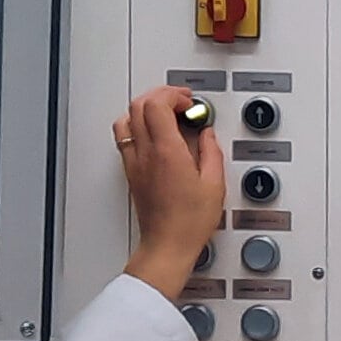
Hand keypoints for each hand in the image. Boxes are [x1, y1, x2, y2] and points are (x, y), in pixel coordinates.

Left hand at [113, 83, 229, 294]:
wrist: (167, 246)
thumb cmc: (189, 222)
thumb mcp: (214, 184)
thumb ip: (212, 152)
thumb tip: (207, 134)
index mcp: (167, 152)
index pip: (157, 104)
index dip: (173, 95)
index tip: (189, 102)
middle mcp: (146, 154)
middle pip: (139, 105)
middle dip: (161, 95)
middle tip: (180, 102)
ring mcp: (135, 162)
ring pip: (127, 119)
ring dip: (146, 109)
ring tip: (165, 113)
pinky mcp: (132, 172)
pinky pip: (126, 138)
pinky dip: (138, 126)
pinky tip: (155, 135)